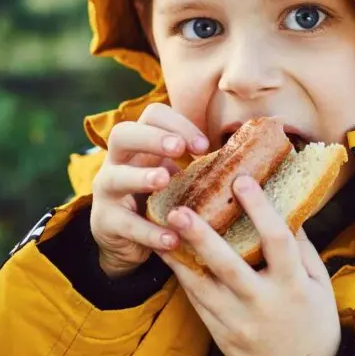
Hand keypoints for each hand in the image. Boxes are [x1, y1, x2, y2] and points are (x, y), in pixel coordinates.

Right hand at [90, 103, 208, 277]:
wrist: (125, 239)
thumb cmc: (159, 199)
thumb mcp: (175, 176)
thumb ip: (197, 165)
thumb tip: (247, 156)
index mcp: (139, 145)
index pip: (152, 116)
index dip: (177, 124)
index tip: (204, 146)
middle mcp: (118, 162)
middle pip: (122, 134)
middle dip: (151, 138)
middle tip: (179, 149)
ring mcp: (107, 192)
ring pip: (114, 177)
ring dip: (141, 176)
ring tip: (164, 180)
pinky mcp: (107, 223)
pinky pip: (125, 224)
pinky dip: (149, 231)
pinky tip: (172, 237)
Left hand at [157, 175, 340, 355]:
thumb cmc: (315, 324)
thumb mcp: (319, 284)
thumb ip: (302, 247)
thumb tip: (286, 204)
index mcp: (293, 286)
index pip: (276, 241)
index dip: (260, 209)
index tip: (242, 179)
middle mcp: (263, 303)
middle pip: (228, 265)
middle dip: (202, 237)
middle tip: (179, 210)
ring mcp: (238, 322)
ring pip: (201, 286)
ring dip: (178, 256)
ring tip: (159, 228)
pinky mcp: (221, 334)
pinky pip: (197, 303)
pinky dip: (181, 278)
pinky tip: (168, 254)